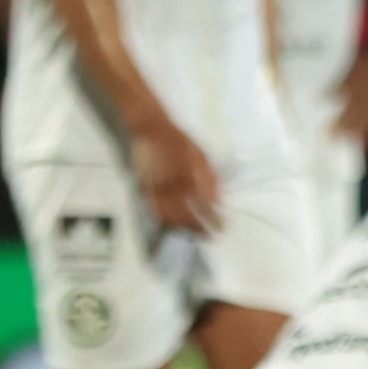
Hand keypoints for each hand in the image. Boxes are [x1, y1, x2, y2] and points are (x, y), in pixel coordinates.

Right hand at [131, 114, 222, 234]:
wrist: (153, 131)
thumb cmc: (181, 143)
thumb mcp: (203, 156)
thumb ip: (211, 179)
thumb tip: (219, 201)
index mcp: (191, 179)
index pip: (205, 206)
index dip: (213, 220)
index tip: (222, 228)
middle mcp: (175, 187)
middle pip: (187, 216)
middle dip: (199, 229)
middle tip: (209, 236)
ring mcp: (158, 190)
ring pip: (170, 217)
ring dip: (182, 228)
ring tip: (193, 234)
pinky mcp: (145, 189)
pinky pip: (154, 210)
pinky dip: (164, 220)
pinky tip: (172, 224)